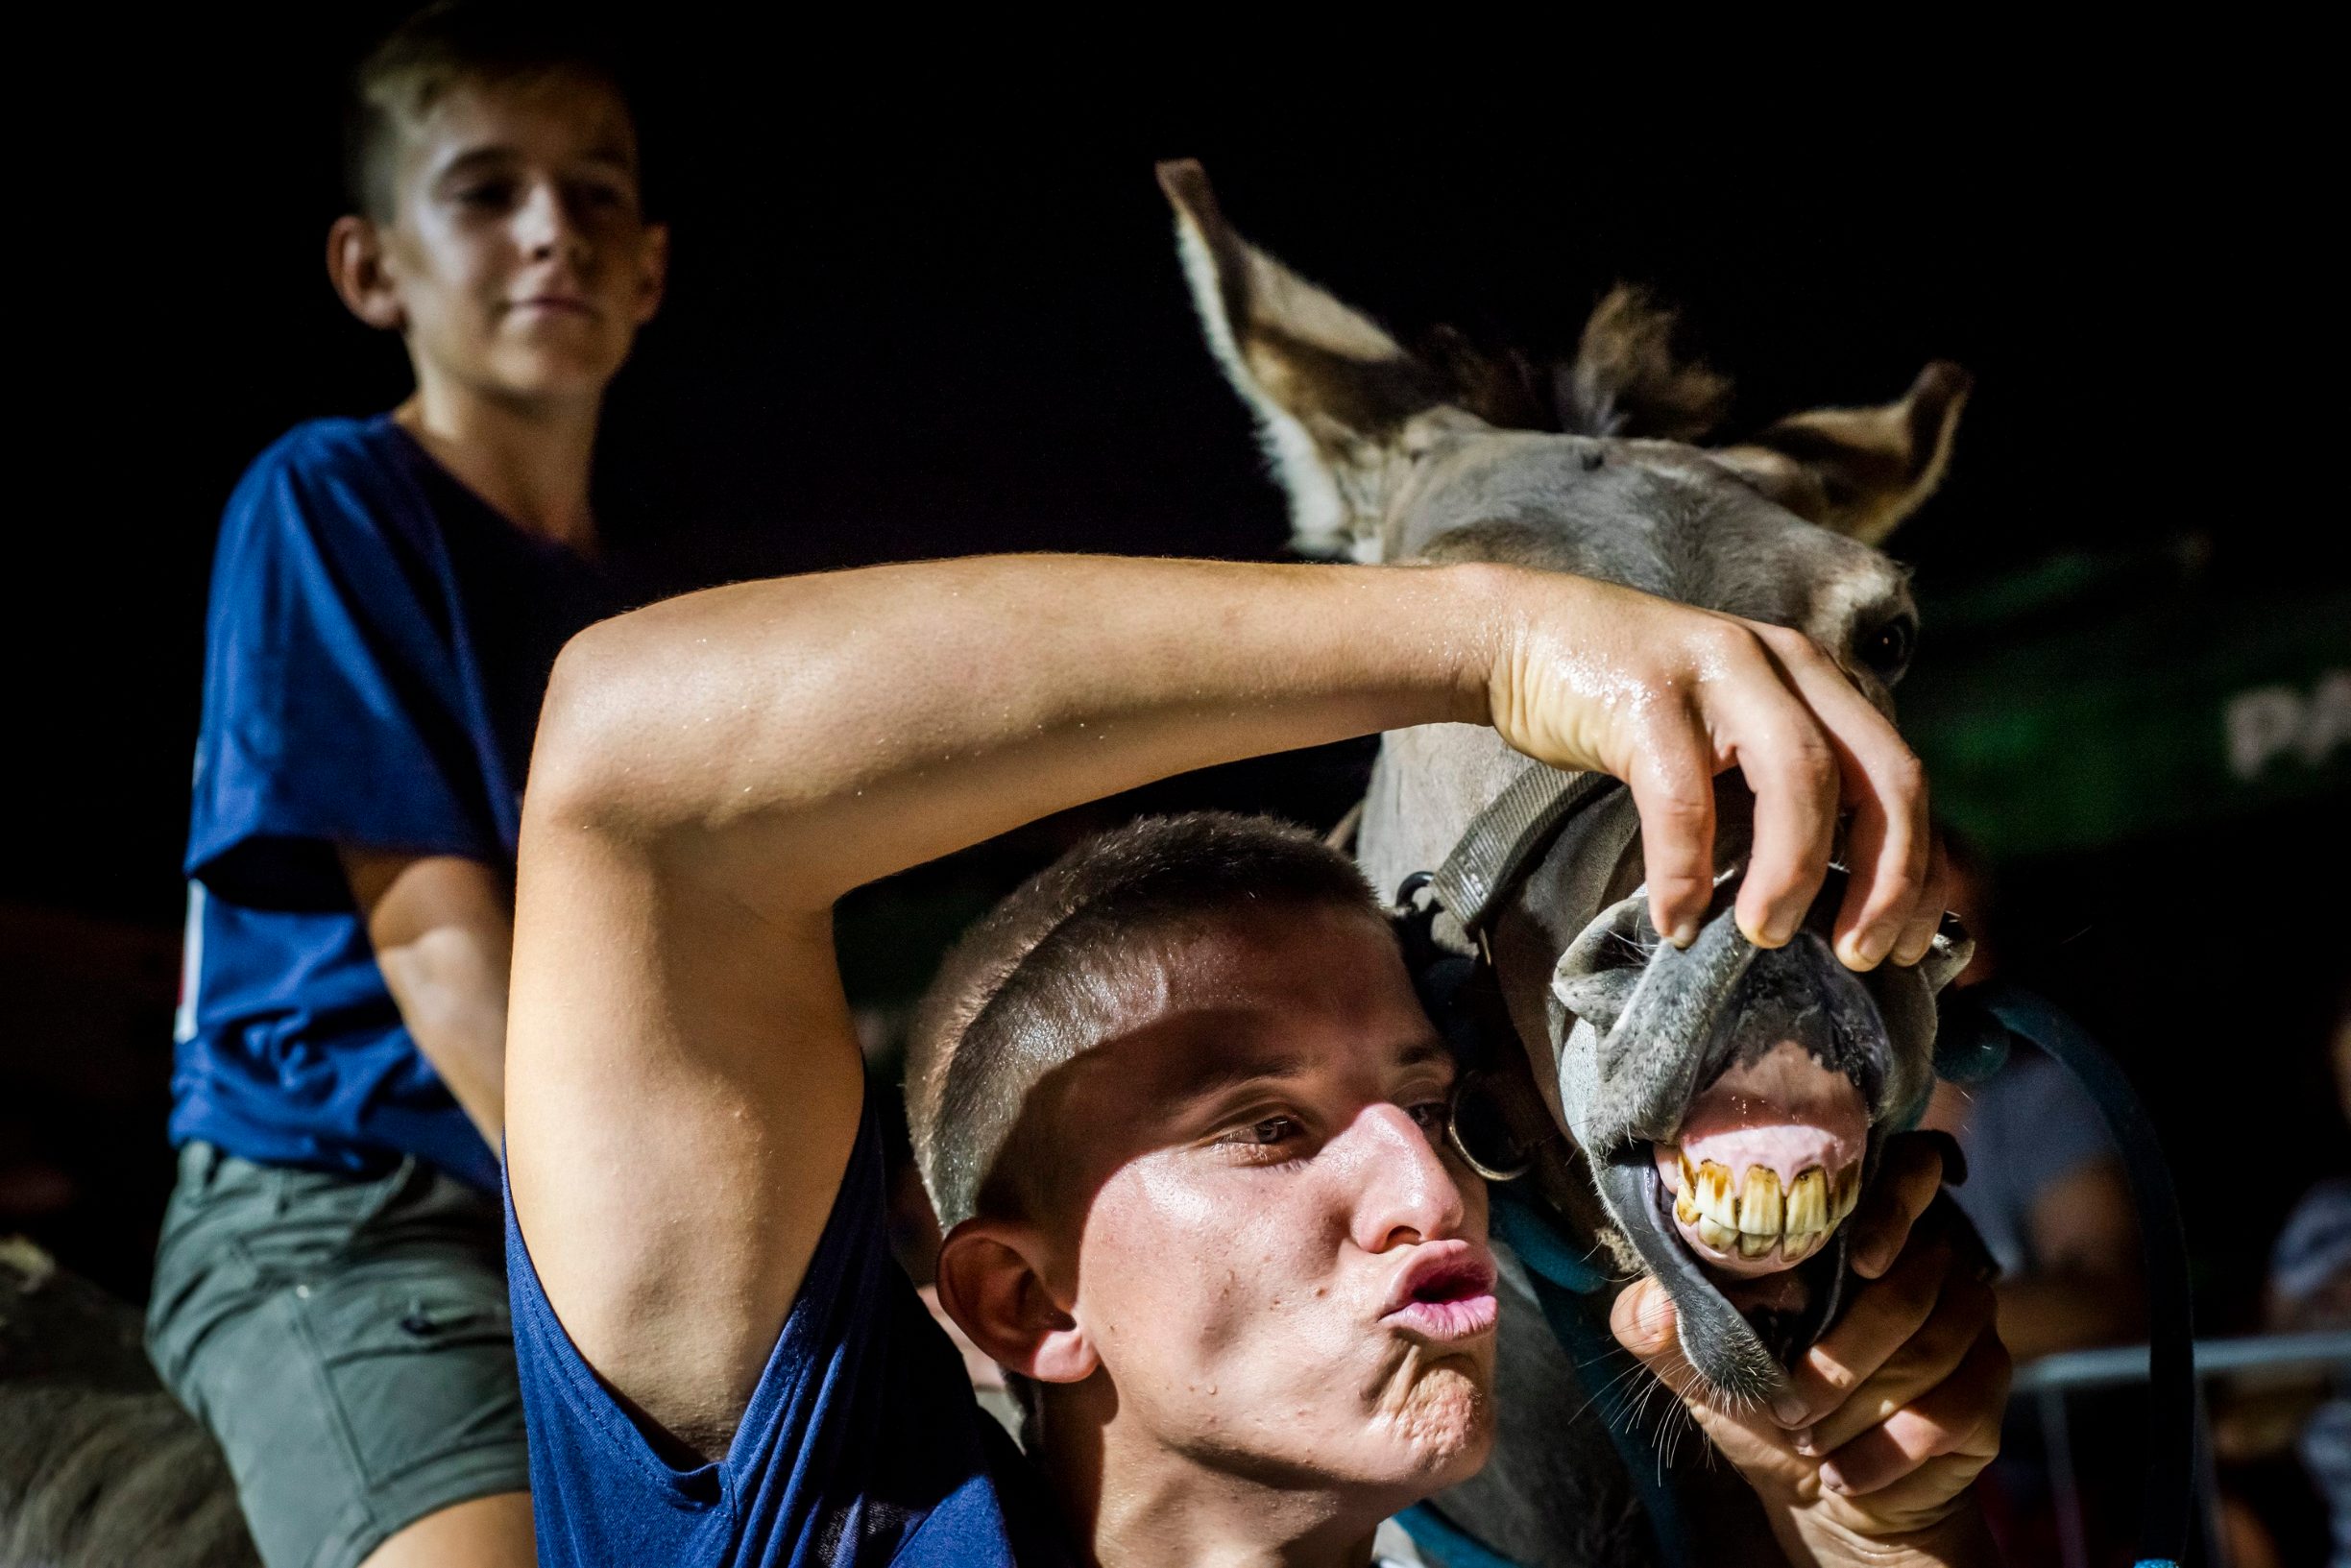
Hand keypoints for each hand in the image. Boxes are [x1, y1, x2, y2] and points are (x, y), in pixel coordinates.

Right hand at [1486, 572, 1942, 969]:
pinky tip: (1676, 919)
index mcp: (1817, 679)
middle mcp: (1786, 664)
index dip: (1918, 870)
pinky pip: (1684, 798)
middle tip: (1857, 955)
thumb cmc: (1627, 704)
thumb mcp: (1728, 730)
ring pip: (1800, 776)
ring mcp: (1720, 670)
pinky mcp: (1648, 694)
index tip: (1902, 947)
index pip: (1902, 777)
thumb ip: (1780, 781)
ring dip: (1793, 873)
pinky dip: (1685, 870)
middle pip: (1880, 776)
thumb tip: (1829, 897)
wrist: (1521, 635)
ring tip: (1764, 937)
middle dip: (1886, 878)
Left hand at [1610, 1135, 2008, 1563]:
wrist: (1822, 1482)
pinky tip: (1842, 1472)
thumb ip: (1662, 1326)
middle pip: (1910, 1281)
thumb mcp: (1699, 1365)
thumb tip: (1650, 1303)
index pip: (1908, 1169)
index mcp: (1856, 1226)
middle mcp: (1925, 1258)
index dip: (1892, 1204)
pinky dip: (1887, 1449)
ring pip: (1931, 1347)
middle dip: (1841, 1352)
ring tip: (1807, 1437)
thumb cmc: (1763, 1400)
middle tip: (1790, 1399)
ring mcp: (1967, 1319)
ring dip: (1857, 1406)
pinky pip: (1954, 1408)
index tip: (1856, 1260)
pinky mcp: (1988, 1385)